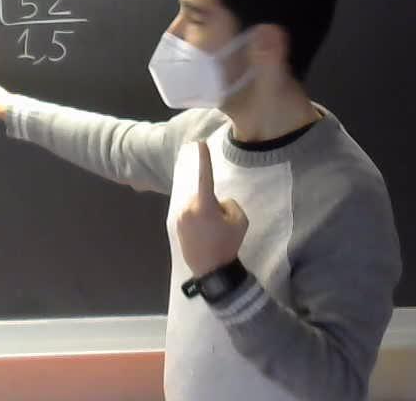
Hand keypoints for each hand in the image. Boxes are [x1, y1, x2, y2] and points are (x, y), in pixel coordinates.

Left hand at [177, 141, 249, 275]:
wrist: (212, 270)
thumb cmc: (227, 244)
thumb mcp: (239, 220)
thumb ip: (229, 204)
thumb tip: (218, 202)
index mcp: (203, 204)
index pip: (204, 176)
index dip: (203, 159)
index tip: (199, 144)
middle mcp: (187, 207)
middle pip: (203, 194)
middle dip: (212, 203)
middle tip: (220, 223)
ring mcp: (179, 217)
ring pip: (196, 205)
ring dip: (205, 212)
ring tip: (212, 231)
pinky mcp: (176, 225)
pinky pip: (190, 215)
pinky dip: (198, 219)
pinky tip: (205, 235)